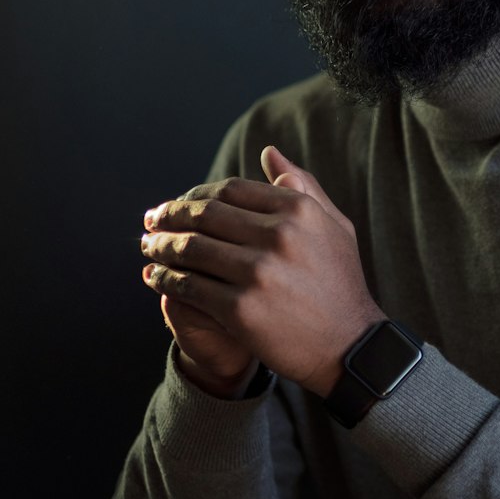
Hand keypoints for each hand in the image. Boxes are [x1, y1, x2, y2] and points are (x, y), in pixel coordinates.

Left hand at [141, 147, 383, 397]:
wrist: (350, 346)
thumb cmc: (340, 283)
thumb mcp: (334, 225)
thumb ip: (302, 185)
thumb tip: (269, 152)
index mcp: (298, 210)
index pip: (231, 190)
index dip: (197, 194)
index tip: (179, 202)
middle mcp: (278, 235)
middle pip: (205, 215)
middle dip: (170, 215)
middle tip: (152, 219)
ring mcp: (258, 272)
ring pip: (191, 249)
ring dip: (162, 245)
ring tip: (150, 246)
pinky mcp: (240, 308)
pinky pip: (189, 285)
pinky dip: (166, 278)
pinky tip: (156, 277)